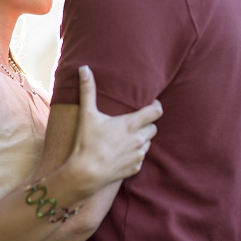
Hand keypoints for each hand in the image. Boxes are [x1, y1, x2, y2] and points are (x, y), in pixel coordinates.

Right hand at [69, 65, 162, 196]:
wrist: (86, 172)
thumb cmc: (87, 142)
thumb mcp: (87, 114)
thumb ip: (87, 90)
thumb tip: (84, 68)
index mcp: (131, 125)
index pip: (156, 111)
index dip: (156, 105)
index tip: (151, 102)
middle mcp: (139, 139)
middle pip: (153, 128)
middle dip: (146, 124)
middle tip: (132, 122)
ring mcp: (138, 155)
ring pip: (147, 143)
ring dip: (140, 139)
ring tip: (124, 138)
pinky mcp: (134, 168)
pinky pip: (139, 158)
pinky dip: (133, 154)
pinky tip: (119, 153)